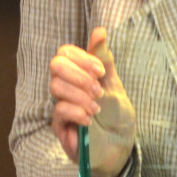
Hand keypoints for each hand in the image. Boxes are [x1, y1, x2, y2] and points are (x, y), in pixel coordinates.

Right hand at [49, 27, 134, 176]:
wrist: (121, 146)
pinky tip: (89, 119)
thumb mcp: (114, 84)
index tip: (101, 71)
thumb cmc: (117, 115)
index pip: (64, 53)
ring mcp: (61, 107)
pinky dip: (76, 111)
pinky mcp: (60, 128)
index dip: (81, 58)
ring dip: (80, 94)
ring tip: (96, 108)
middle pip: (55, 65)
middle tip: (98, 90)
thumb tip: (100, 30)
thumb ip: (104, 59)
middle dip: (79, 74)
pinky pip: (58, 111)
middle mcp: (66, 88)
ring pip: (55, 87)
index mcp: (78, 74)